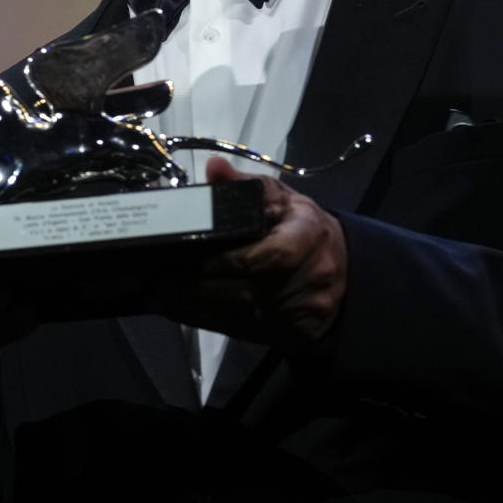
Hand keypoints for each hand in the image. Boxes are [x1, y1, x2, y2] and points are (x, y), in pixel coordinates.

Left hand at [160, 158, 347, 350]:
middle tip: (157, 279)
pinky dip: (203, 320)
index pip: (269, 255)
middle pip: (244, 290)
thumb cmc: (304, 230)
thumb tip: (213, 168)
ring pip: (236, 315)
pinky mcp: (284, 333)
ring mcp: (295, 310)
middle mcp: (305, 277)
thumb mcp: (283, 199)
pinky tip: (176, 309)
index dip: (230, 260)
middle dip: (196, 287)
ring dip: (193, 306)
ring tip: (158, 293)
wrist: (344, 275)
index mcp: (307, 235)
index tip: (195, 257)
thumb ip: (246, 186)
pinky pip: (237, 330)